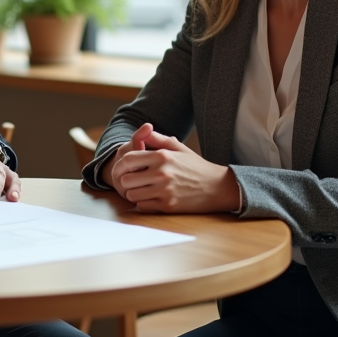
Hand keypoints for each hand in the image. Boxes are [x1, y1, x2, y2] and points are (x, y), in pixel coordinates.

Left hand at [108, 125, 240, 212]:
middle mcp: (161, 173)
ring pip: (132, 194)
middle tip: (130, 180)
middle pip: (126, 179)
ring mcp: (164, 190)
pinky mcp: (168, 205)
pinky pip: (143, 206)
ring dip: (133, 192)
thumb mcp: (179, 148)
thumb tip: (143, 130)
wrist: (217, 187)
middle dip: (125, 180)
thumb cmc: (196, 166)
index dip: (120, 164)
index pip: (128, 159)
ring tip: (140, 189)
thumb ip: (158, 139)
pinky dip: (143, 203)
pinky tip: (150, 198)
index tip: (122, 168)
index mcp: (162, 156)